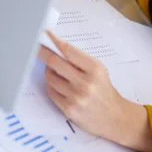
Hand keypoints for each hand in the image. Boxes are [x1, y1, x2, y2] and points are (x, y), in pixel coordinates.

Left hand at [37, 31, 151, 151]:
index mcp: (95, 68)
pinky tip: (58, 85)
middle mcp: (85, 82)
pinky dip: (51, 86)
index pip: (69, 50)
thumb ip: (79, 60)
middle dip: (43, 53)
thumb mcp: (99, 71)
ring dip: (49, 72)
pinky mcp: (68, 109)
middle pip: (55, 62)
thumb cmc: (104, 90)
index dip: (54, 41)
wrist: (114, 117)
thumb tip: (56, 47)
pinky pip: (51, 92)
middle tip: (37, 48)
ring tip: (56, 72)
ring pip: (50, 77)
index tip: (45, 34)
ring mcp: (76, 96)